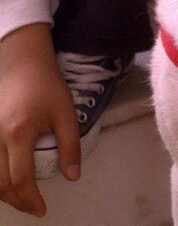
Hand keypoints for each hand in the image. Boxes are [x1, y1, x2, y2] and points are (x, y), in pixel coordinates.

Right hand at [0, 23, 80, 216]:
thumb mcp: (67, 114)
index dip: (31, 198)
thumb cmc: (48, 88)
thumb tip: (72, 177)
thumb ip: (70, 147)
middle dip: (17, 201)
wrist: (24, 66)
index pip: (20, 178)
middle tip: (34, 208)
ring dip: (4, 193)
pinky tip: (9, 183)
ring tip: (24, 199)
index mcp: (18, 134)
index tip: (43, 209)